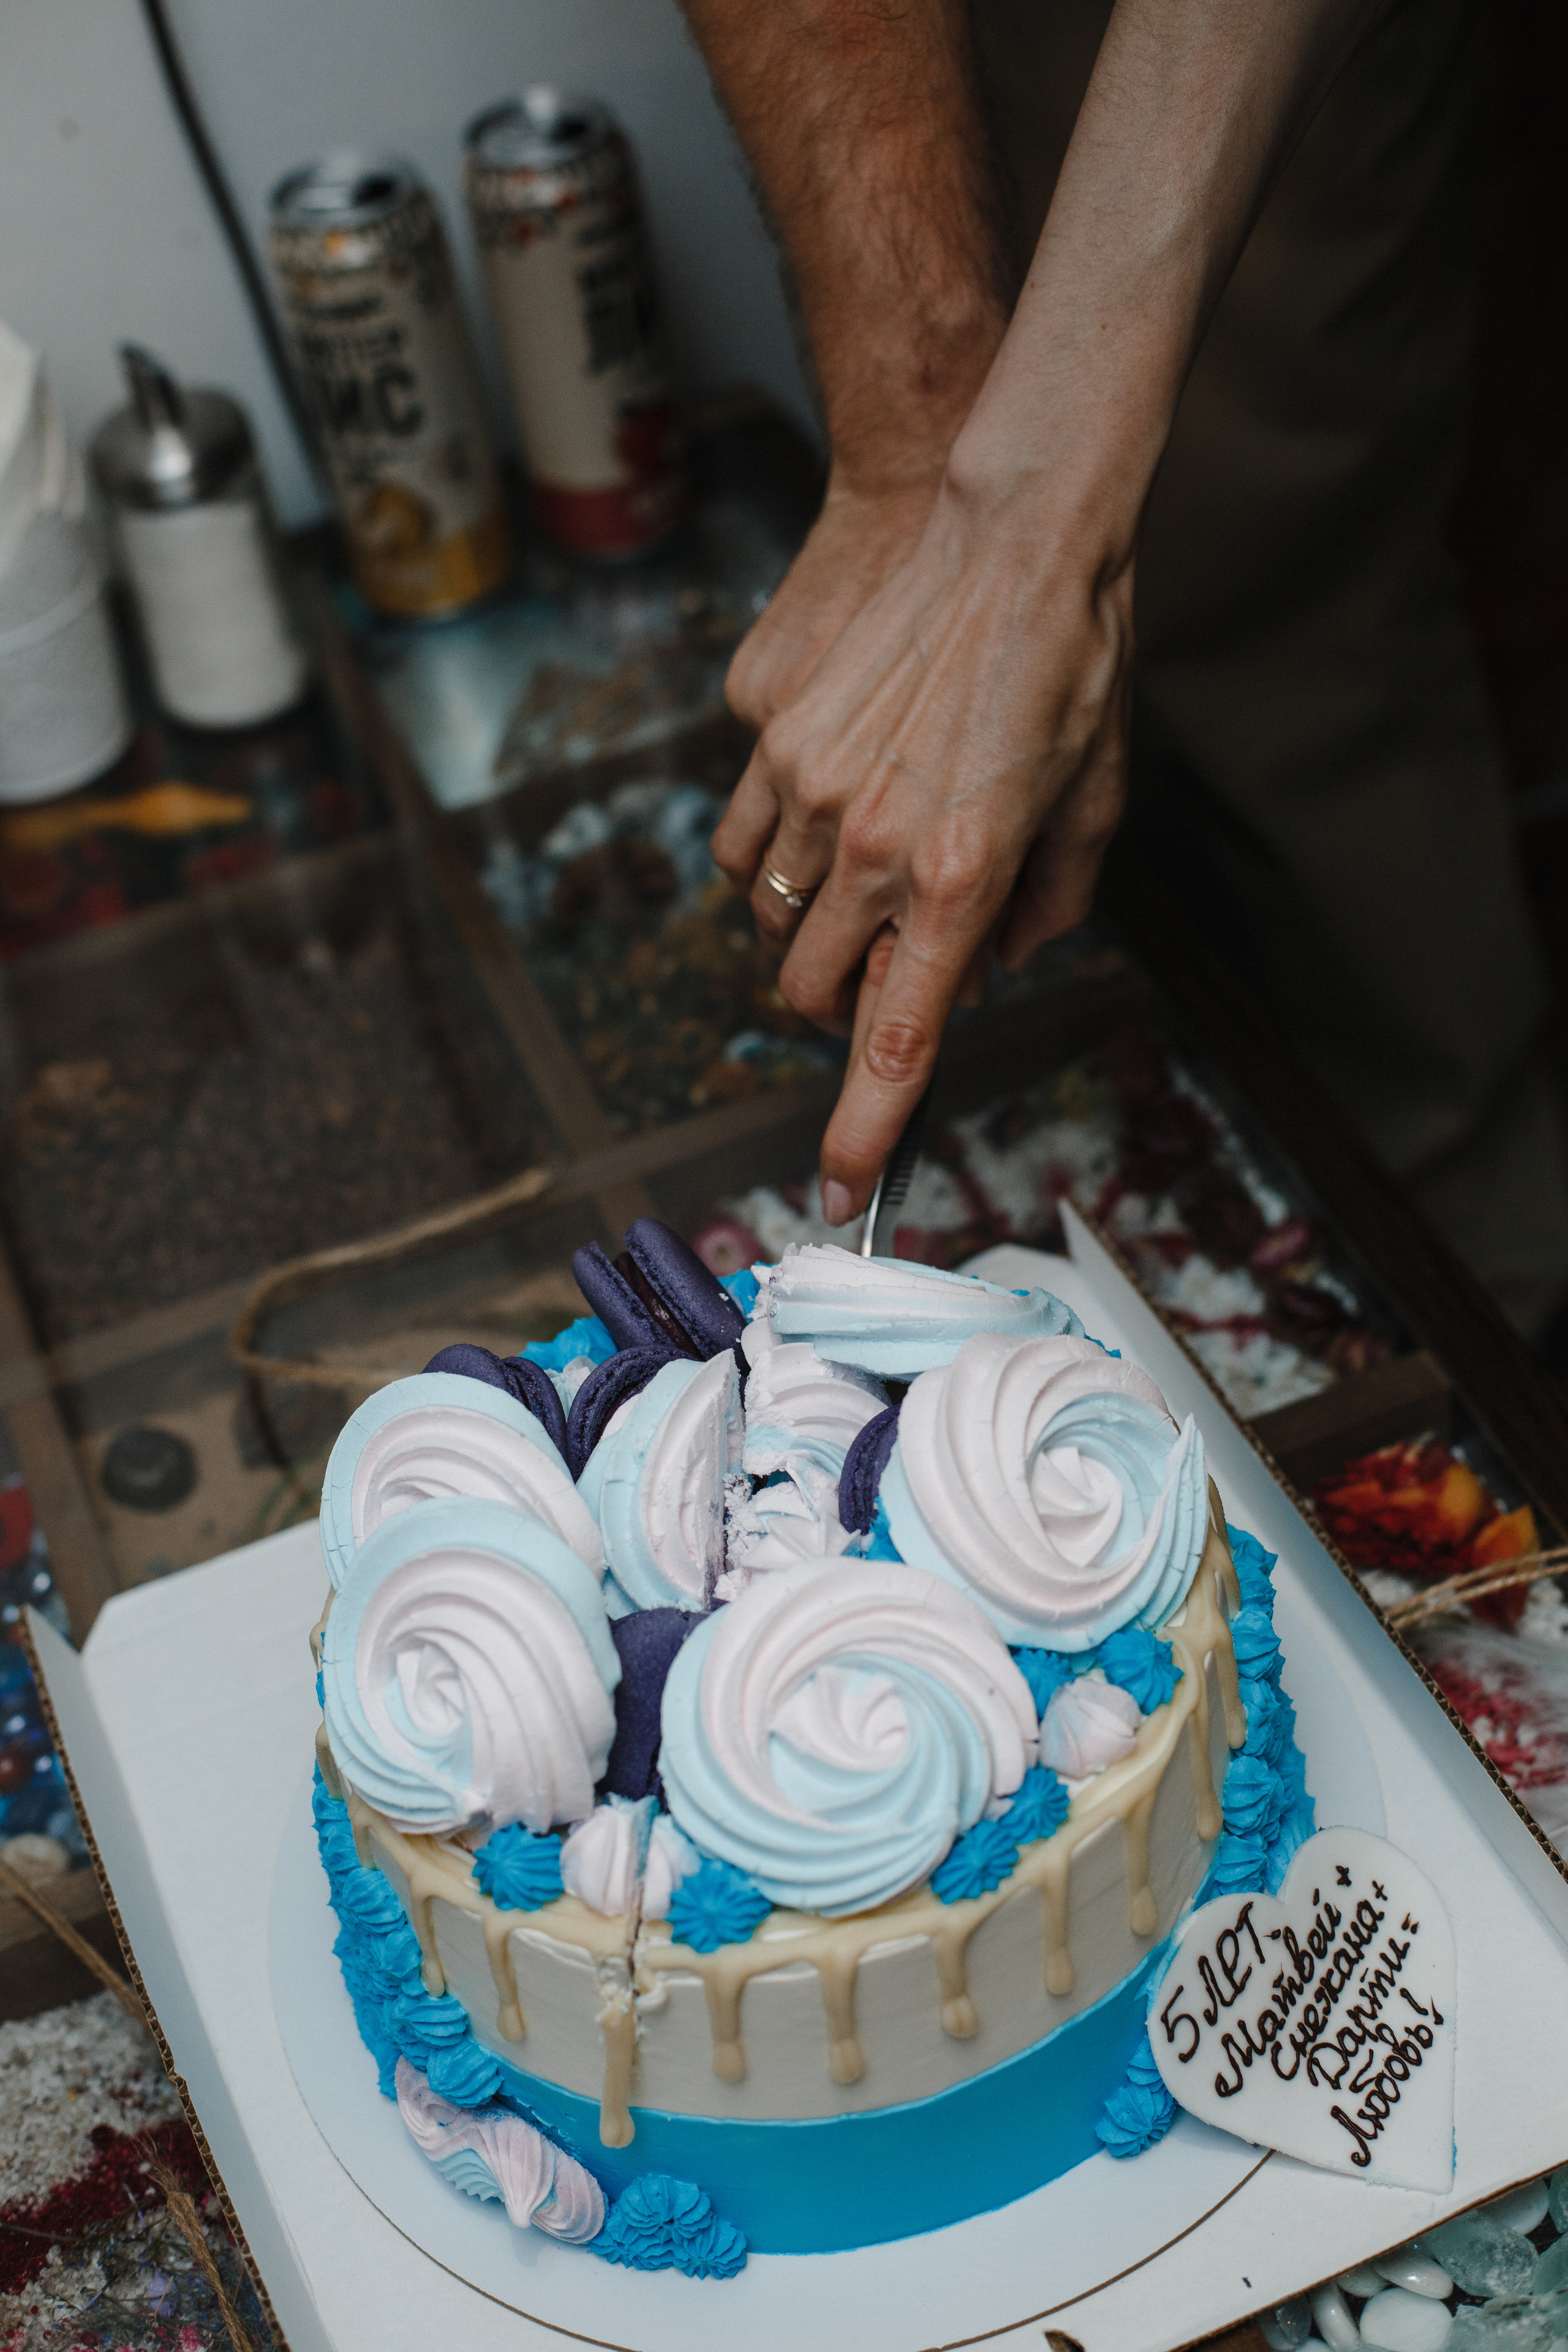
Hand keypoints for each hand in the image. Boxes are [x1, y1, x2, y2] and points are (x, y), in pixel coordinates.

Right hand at [729, 468, 1134, 1224]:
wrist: (1015, 526)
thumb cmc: (1073, 661)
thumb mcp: (1096, 799)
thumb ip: (1051, 901)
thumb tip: (1006, 957)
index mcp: (961, 876)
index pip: (896, 1036)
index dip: (865, 1129)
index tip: (841, 1190)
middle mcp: (870, 844)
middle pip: (813, 989)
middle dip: (843, 1001)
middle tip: (889, 960)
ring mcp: (808, 786)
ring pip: (770, 918)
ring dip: (808, 927)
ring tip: (864, 870)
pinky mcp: (771, 734)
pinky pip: (741, 841)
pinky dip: (771, 859)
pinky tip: (820, 818)